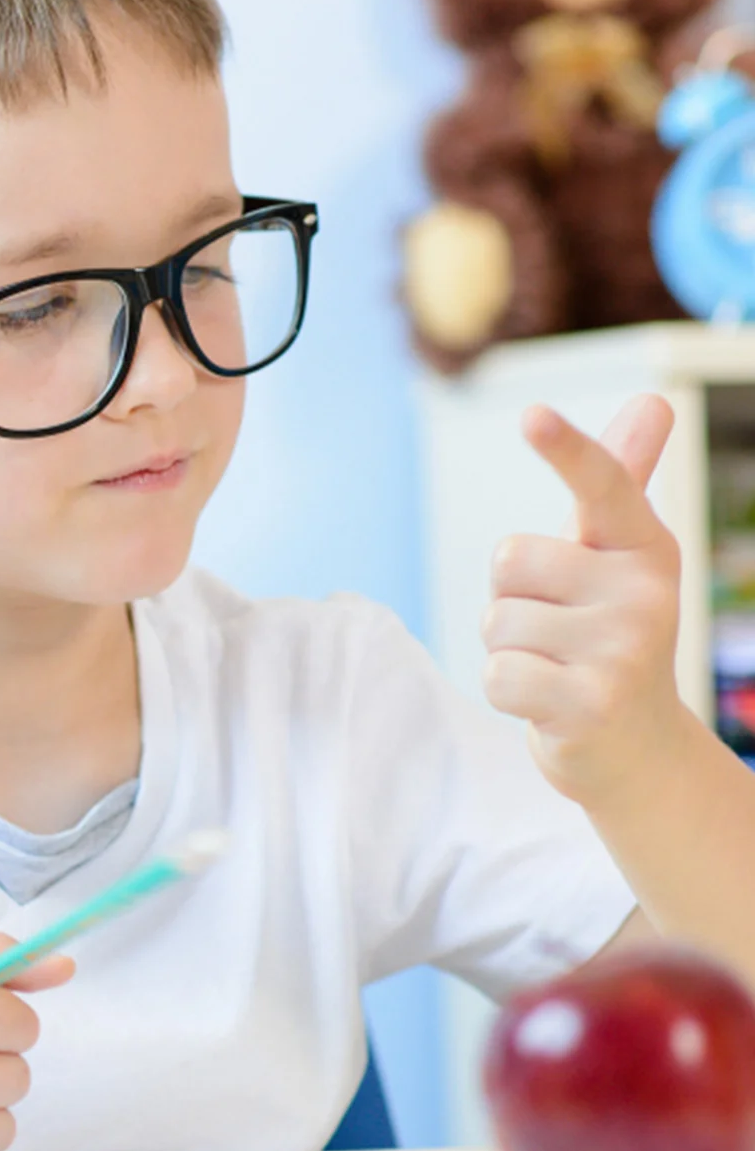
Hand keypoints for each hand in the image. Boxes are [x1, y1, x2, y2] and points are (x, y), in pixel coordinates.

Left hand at [483, 394, 691, 804]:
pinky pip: (497, 675)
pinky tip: (548, 701)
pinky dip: (505, 691)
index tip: (532, 414)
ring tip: (556, 667)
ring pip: (497, 622)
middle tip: (556, 632)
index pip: (602, 486)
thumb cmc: (605, 635)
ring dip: (508, 649)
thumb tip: (653, 401)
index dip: (566, 450)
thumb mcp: (612, 558)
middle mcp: (644, 593)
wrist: (635, 748)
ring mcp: (623, 650)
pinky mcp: (591, 704)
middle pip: (509, 561)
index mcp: (643, 547)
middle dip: (511, 599)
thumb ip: (618, 482)